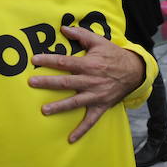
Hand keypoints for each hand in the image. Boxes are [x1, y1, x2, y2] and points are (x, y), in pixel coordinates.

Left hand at [27, 26, 144, 142]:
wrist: (135, 71)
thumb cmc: (113, 55)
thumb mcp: (99, 41)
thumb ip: (81, 35)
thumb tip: (63, 28)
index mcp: (89, 64)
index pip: (65, 62)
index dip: (49, 60)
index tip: (34, 59)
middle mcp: (91, 81)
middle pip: (66, 82)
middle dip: (48, 83)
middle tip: (31, 83)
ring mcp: (96, 95)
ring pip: (75, 102)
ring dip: (60, 106)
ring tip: (44, 110)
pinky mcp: (101, 106)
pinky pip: (91, 120)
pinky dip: (81, 130)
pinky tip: (70, 139)